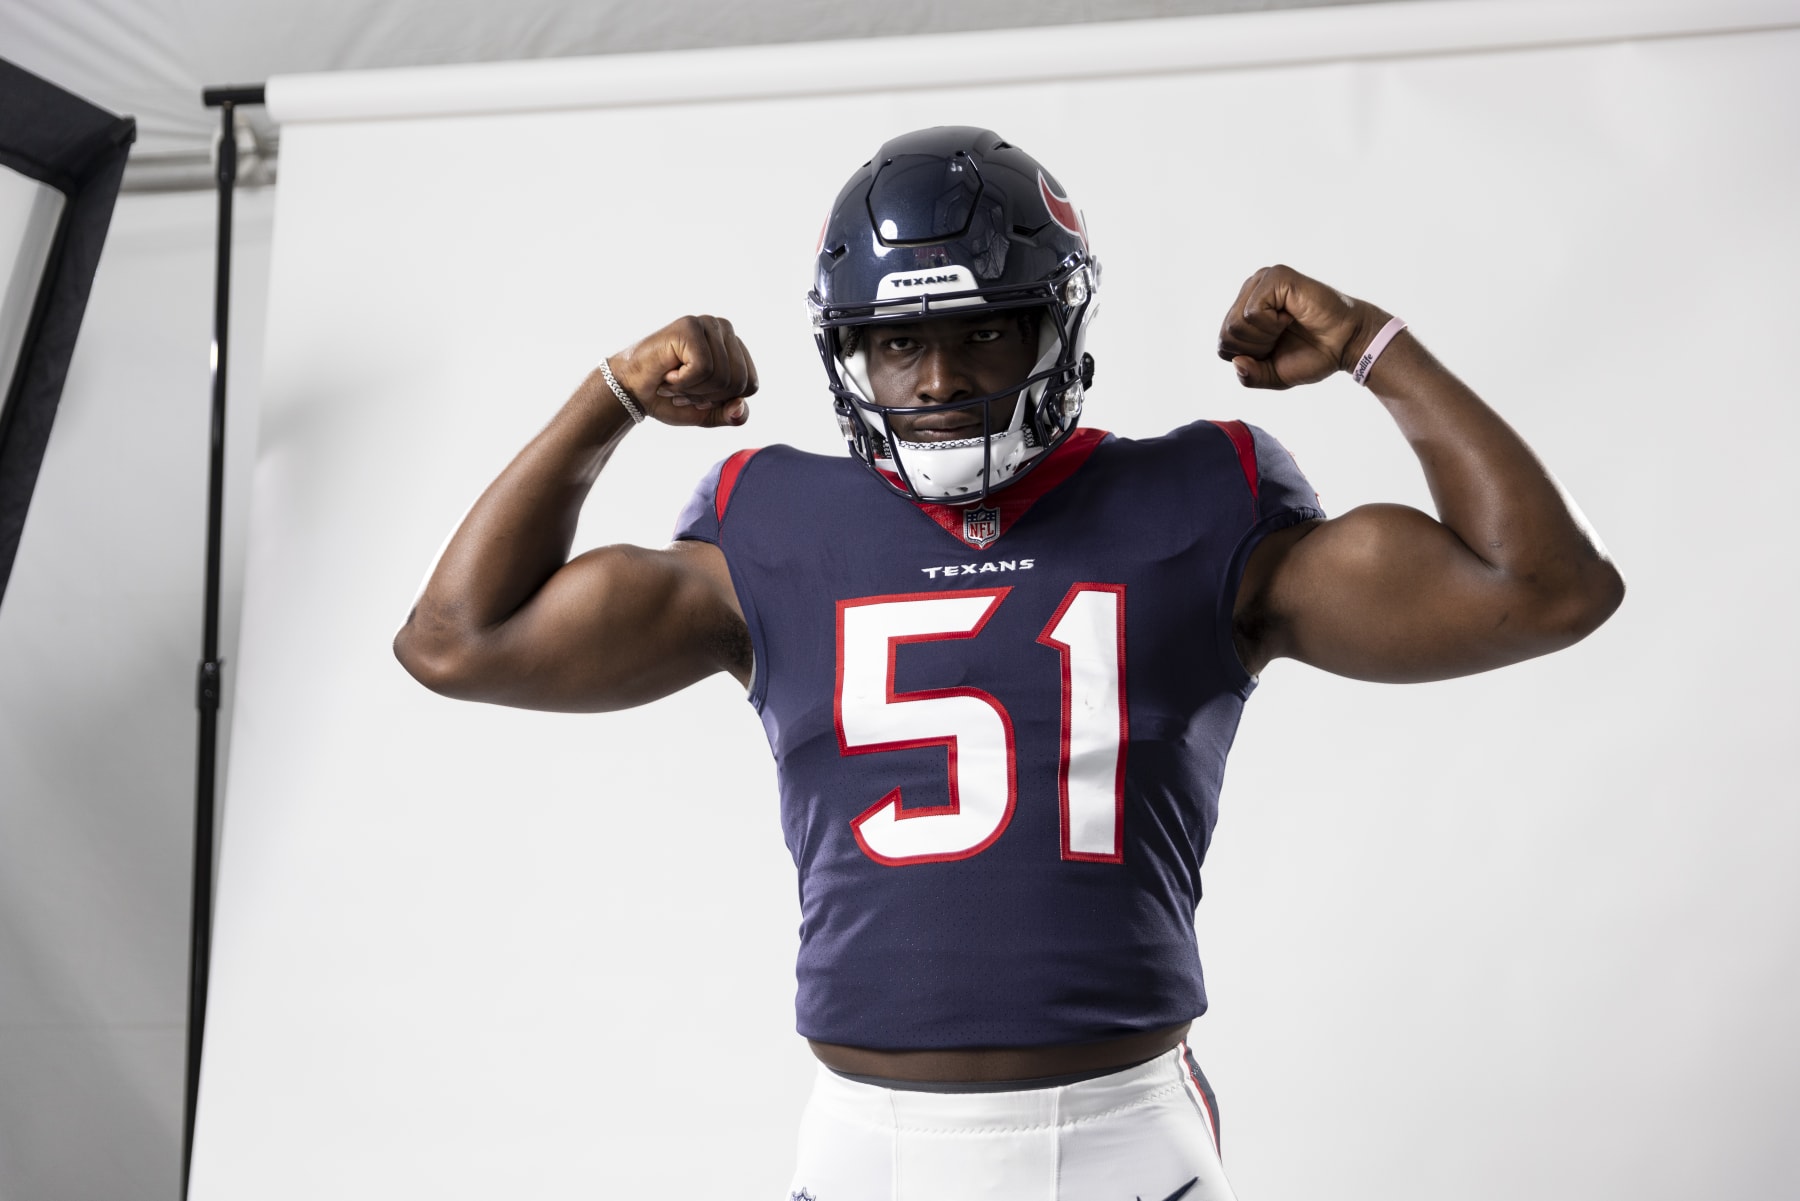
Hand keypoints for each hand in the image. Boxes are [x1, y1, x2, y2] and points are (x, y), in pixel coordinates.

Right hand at [608, 315, 757, 426]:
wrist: (629, 390)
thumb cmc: (668, 398)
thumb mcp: (707, 413)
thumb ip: (731, 415)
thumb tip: (739, 407)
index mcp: (734, 347)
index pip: (750, 386)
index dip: (722, 400)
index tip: (697, 393)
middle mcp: (724, 329)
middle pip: (739, 382)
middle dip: (708, 396)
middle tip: (682, 388)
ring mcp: (708, 325)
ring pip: (722, 377)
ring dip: (692, 390)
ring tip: (673, 380)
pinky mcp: (690, 327)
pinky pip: (704, 369)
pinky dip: (683, 382)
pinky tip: (668, 373)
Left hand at [1217, 265, 1386, 389]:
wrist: (1346, 344)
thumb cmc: (1313, 354)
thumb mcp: (1273, 375)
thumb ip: (1249, 376)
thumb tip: (1237, 362)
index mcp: (1244, 313)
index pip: (1223, 345)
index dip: (1250, 359)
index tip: (1276, 349)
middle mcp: (1250, 293)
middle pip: (1227, 335)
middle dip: (1256, 349)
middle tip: (1283, 337)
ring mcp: (1261, 281)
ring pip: (1236, 324)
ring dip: (1265, 336)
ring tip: (1287, 326)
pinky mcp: (1275, 276)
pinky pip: (1252, 313)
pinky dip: (1272, 325)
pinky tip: (1291, 316)